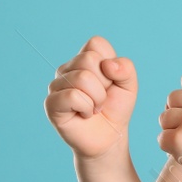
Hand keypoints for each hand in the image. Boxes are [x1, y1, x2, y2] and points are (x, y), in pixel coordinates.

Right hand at [45, 35, 136, 160]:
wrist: (110, 137)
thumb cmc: (115, 109)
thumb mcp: (129, 86)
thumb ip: (126, 69)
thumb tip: (108, 64)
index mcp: (84, 59)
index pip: (96, 44)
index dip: (110, 64)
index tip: (110, 81)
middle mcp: (67, 69)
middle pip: (89, 59)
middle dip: (104, 83)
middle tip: (102, 99)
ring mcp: (56, 85)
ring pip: (82, 78)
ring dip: (97, 98)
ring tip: (95, 107)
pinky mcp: (51, 103)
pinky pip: (73, 96)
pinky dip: (87, 108)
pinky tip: (85, 114)